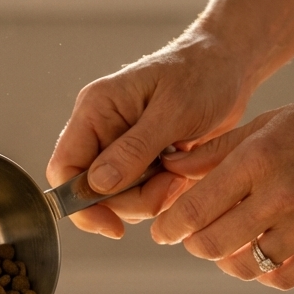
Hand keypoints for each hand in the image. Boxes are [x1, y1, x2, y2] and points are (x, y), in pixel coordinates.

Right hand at [46, 31, 250, 236]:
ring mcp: (118, 146)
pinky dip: (160, 193)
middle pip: (94, 192)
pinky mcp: (139, 159)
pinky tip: (181, 173)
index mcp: (95, 109)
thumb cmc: (202, 75)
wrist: (228, 67)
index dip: (81, 204)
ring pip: (117, 198)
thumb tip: (98, 185)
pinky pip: (137, 193)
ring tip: (181, 173)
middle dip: (132, 200)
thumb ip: (134, 149)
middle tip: (171, 184)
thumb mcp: (173, 111)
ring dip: (150, 197)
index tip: (113, 226)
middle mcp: (100, 129)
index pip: (64, 169)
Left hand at [152, 73, 293, 287]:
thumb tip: (169, 169)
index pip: (196, 207)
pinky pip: (282, 277)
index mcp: (261, 158)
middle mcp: (283, 194)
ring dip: (225, 260)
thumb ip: (217, 150)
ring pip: (244, 265)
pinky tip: (259, 256)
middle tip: (190, 238)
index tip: (162, 231)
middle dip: (192, 244)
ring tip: (225, 247)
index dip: (169, 226)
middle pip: (212, 243)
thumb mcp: (270, 123)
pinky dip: (262, 272)